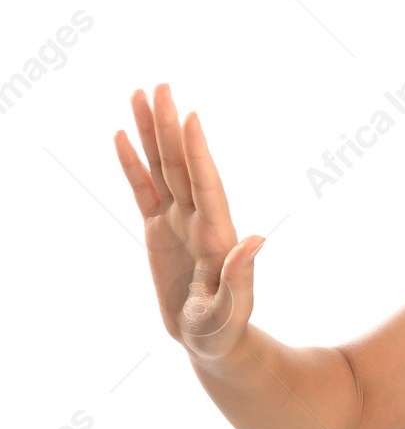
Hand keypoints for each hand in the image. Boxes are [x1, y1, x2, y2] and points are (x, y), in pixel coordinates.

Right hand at [112, 84, 262, 360]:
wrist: (214, 342)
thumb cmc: (225, 331)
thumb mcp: (232, 310)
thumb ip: (241, 277)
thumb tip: (256, 240)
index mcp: (217, 235)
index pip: (206, 184)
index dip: (198, 152)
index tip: (191, 115)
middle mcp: (200, 219)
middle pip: (182, 165)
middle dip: (170, 127)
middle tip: (160, 86)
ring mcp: (179, 221)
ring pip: (163, 168)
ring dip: (152, 133)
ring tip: (139, 94)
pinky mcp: (160, 230)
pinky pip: (143, 190)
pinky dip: (134, 164)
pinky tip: (123, 135)